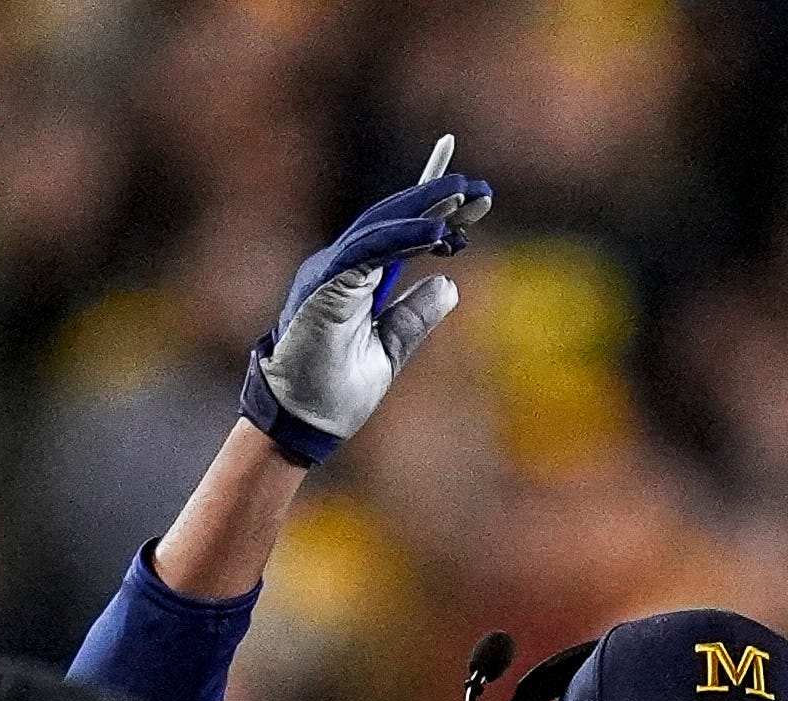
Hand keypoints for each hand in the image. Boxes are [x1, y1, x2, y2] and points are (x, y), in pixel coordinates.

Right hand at [238, 133, 494, 466]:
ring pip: (380, 226)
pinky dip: (401, 237)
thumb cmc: (335, 392)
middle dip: (438, 201)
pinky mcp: (324, 285)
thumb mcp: (391, 348)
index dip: (438, 216)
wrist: (304, 422)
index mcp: (355, 278)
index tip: (479, 206)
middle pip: (393, 220)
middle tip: (483, 191)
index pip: (399, 234)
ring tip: (463, 197)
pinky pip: (366, 250)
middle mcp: (341, 266)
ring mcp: (330, 272)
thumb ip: (415, 316)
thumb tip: (449, 284)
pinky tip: (436, 232)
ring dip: (423, 209)